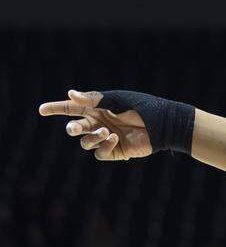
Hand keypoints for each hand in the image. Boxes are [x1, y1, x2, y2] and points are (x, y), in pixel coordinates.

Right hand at [38, 89, 152, 160]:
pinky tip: (115, 138)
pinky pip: (99, 153)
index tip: (41, 110)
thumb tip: (70, 94)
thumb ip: (93, 99)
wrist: (163, 125)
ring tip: (106, 132)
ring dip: (92, 138)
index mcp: (98, 107)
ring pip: (86, 142)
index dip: (56, 108)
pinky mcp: (115, 150)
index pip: (72, 108)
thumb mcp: (116, 100)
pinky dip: (104, 146)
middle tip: (75, 128)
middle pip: (76, 128)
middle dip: (73, 129)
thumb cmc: (141, 107)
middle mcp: (100, 122)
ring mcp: (106, 137)